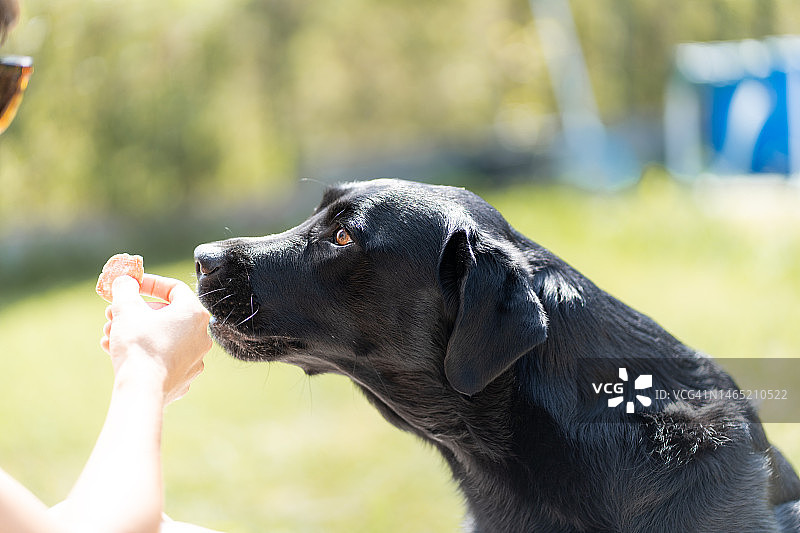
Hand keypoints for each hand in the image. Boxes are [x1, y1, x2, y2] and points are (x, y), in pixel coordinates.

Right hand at [101, 274, 212, 404]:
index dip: (150, 284)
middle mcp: (201, 335)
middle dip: (135, 312)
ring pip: (161, 337)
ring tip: (108, 334)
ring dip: (134, 331)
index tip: (131, 286)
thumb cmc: (138, 345)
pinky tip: (115, 352)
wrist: (142, 390)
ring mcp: (195, 359)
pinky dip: (142, 351)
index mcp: (194, 314)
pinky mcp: (184, 377)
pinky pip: (162, 357)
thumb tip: (125, 281)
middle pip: (165, 315)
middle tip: (112, 314)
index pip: (174, 288)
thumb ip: (125, 288)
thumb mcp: (126, 308)